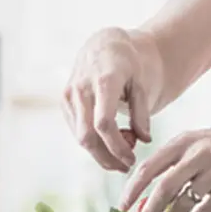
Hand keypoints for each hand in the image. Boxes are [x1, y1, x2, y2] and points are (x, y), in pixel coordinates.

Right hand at [62, 27, 162, 171]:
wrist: (105, 45)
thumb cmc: (129, 63)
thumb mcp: (142, 82)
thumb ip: (142, 111)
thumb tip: (145, 140)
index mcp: (104, 80)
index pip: (104, 122)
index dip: (117, 146)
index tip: (132, 159)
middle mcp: (81, 88)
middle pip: (88, 135)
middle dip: (107, 157)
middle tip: (128, 166)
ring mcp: (69, 95)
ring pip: (80, 136)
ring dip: (101, 152)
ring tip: (125, 150)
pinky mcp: (64, 101)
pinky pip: (77, 130)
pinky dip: (94, 141)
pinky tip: (112, 140)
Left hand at [117, 120, 210, 211]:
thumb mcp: (200, 141)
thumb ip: (176, 163)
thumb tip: (147, 196)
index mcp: (185, 140)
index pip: (150, 166)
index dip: (133, 189)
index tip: (123, 207)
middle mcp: (200, 152)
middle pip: (165, 187)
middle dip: (150, 211)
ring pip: (185, 203)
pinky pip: (207, 211)